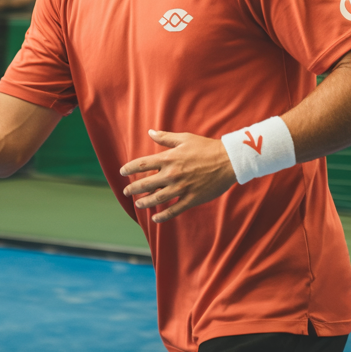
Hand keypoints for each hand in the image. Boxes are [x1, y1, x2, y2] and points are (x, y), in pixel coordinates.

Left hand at [119, 130, 237, 222]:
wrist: (228, 161)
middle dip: (133, 188)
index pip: (142, 164)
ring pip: (157, 199)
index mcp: (168, 158)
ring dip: (145, 202)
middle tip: (126, 192)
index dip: (129, 168)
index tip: (122, 172)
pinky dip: (163, 216)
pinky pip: (174, 210)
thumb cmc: (206, 147)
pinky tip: (155, 219)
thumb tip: (150, 132)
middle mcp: (172, 174)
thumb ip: (165, 137)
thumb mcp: (185, 138)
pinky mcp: (191, 199)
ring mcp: (181, 188)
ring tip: (138, 204)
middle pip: (145, 184)